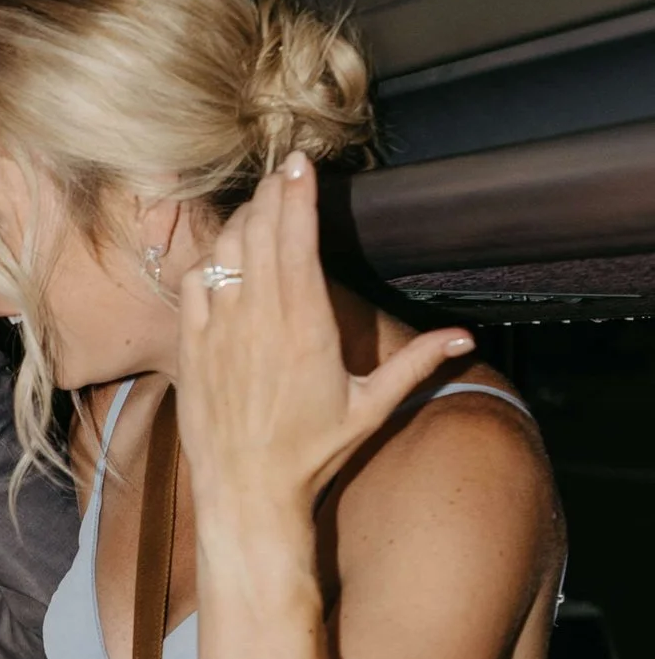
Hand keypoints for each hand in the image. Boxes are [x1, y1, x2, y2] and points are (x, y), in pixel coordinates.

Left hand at [175, 158, 473, 538]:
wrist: (248, 493)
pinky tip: (227, 253)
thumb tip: (465, 338)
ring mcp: (220, 331)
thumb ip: (416, 365)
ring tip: (263, 204)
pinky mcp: (192, 347)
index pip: (298, 242)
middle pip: (262, 234)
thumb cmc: (313, 453)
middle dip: (274, 195)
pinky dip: (211, 259)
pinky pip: (195, 284)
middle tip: (286, 170)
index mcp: (307, 327)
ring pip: (227, 252)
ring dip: (244, 221)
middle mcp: (260, 321)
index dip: (299, 197)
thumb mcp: (371, 408)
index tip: (303, 165)